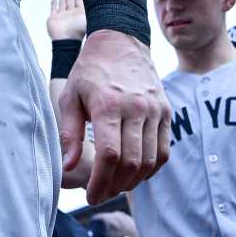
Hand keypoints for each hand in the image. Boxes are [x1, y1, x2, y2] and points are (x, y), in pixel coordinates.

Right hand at [47, 0, 86, 40]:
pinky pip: (53, 9)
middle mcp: (71, 14)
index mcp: (79, 13)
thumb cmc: (77, 31)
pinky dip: (53, 4)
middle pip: (70, 0)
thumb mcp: (87, 18)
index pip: (78, 1)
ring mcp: (62, 16)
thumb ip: (91, 8)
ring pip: (62, 3)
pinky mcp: (53, 18)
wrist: (65, 40)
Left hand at [58, 29, 170, 203]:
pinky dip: (151, 169)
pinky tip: (134, 174)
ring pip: (150, 160)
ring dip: (133, 181)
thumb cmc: (90, 70)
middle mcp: (137, 108)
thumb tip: (68, 166)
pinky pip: (164, 151)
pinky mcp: (167, 112)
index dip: (100, 181)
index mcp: (109, 104)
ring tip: (114, 187)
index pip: (110, 154)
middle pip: (131, 162)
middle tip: (99, 195)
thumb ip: (69, 133)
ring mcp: (156, 111)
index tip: (90, 195)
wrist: (120, 41)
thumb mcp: (70, 96)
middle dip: (114, 186)